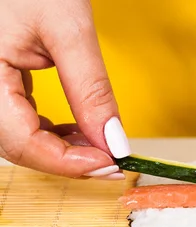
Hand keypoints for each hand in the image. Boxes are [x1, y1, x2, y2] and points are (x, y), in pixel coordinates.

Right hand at [0, 0, 130, 179]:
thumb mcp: (67, 29)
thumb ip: (90, 89)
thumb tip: (114, 141)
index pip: (20, 142)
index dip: (67, 163)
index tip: (110, 163)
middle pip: (17, 145)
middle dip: (67, 160)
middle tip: (112, 160)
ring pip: (18, 136)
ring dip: (61, 148)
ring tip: (100, 144)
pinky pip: (19, 118)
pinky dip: (51, 130)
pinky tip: (79, 129)